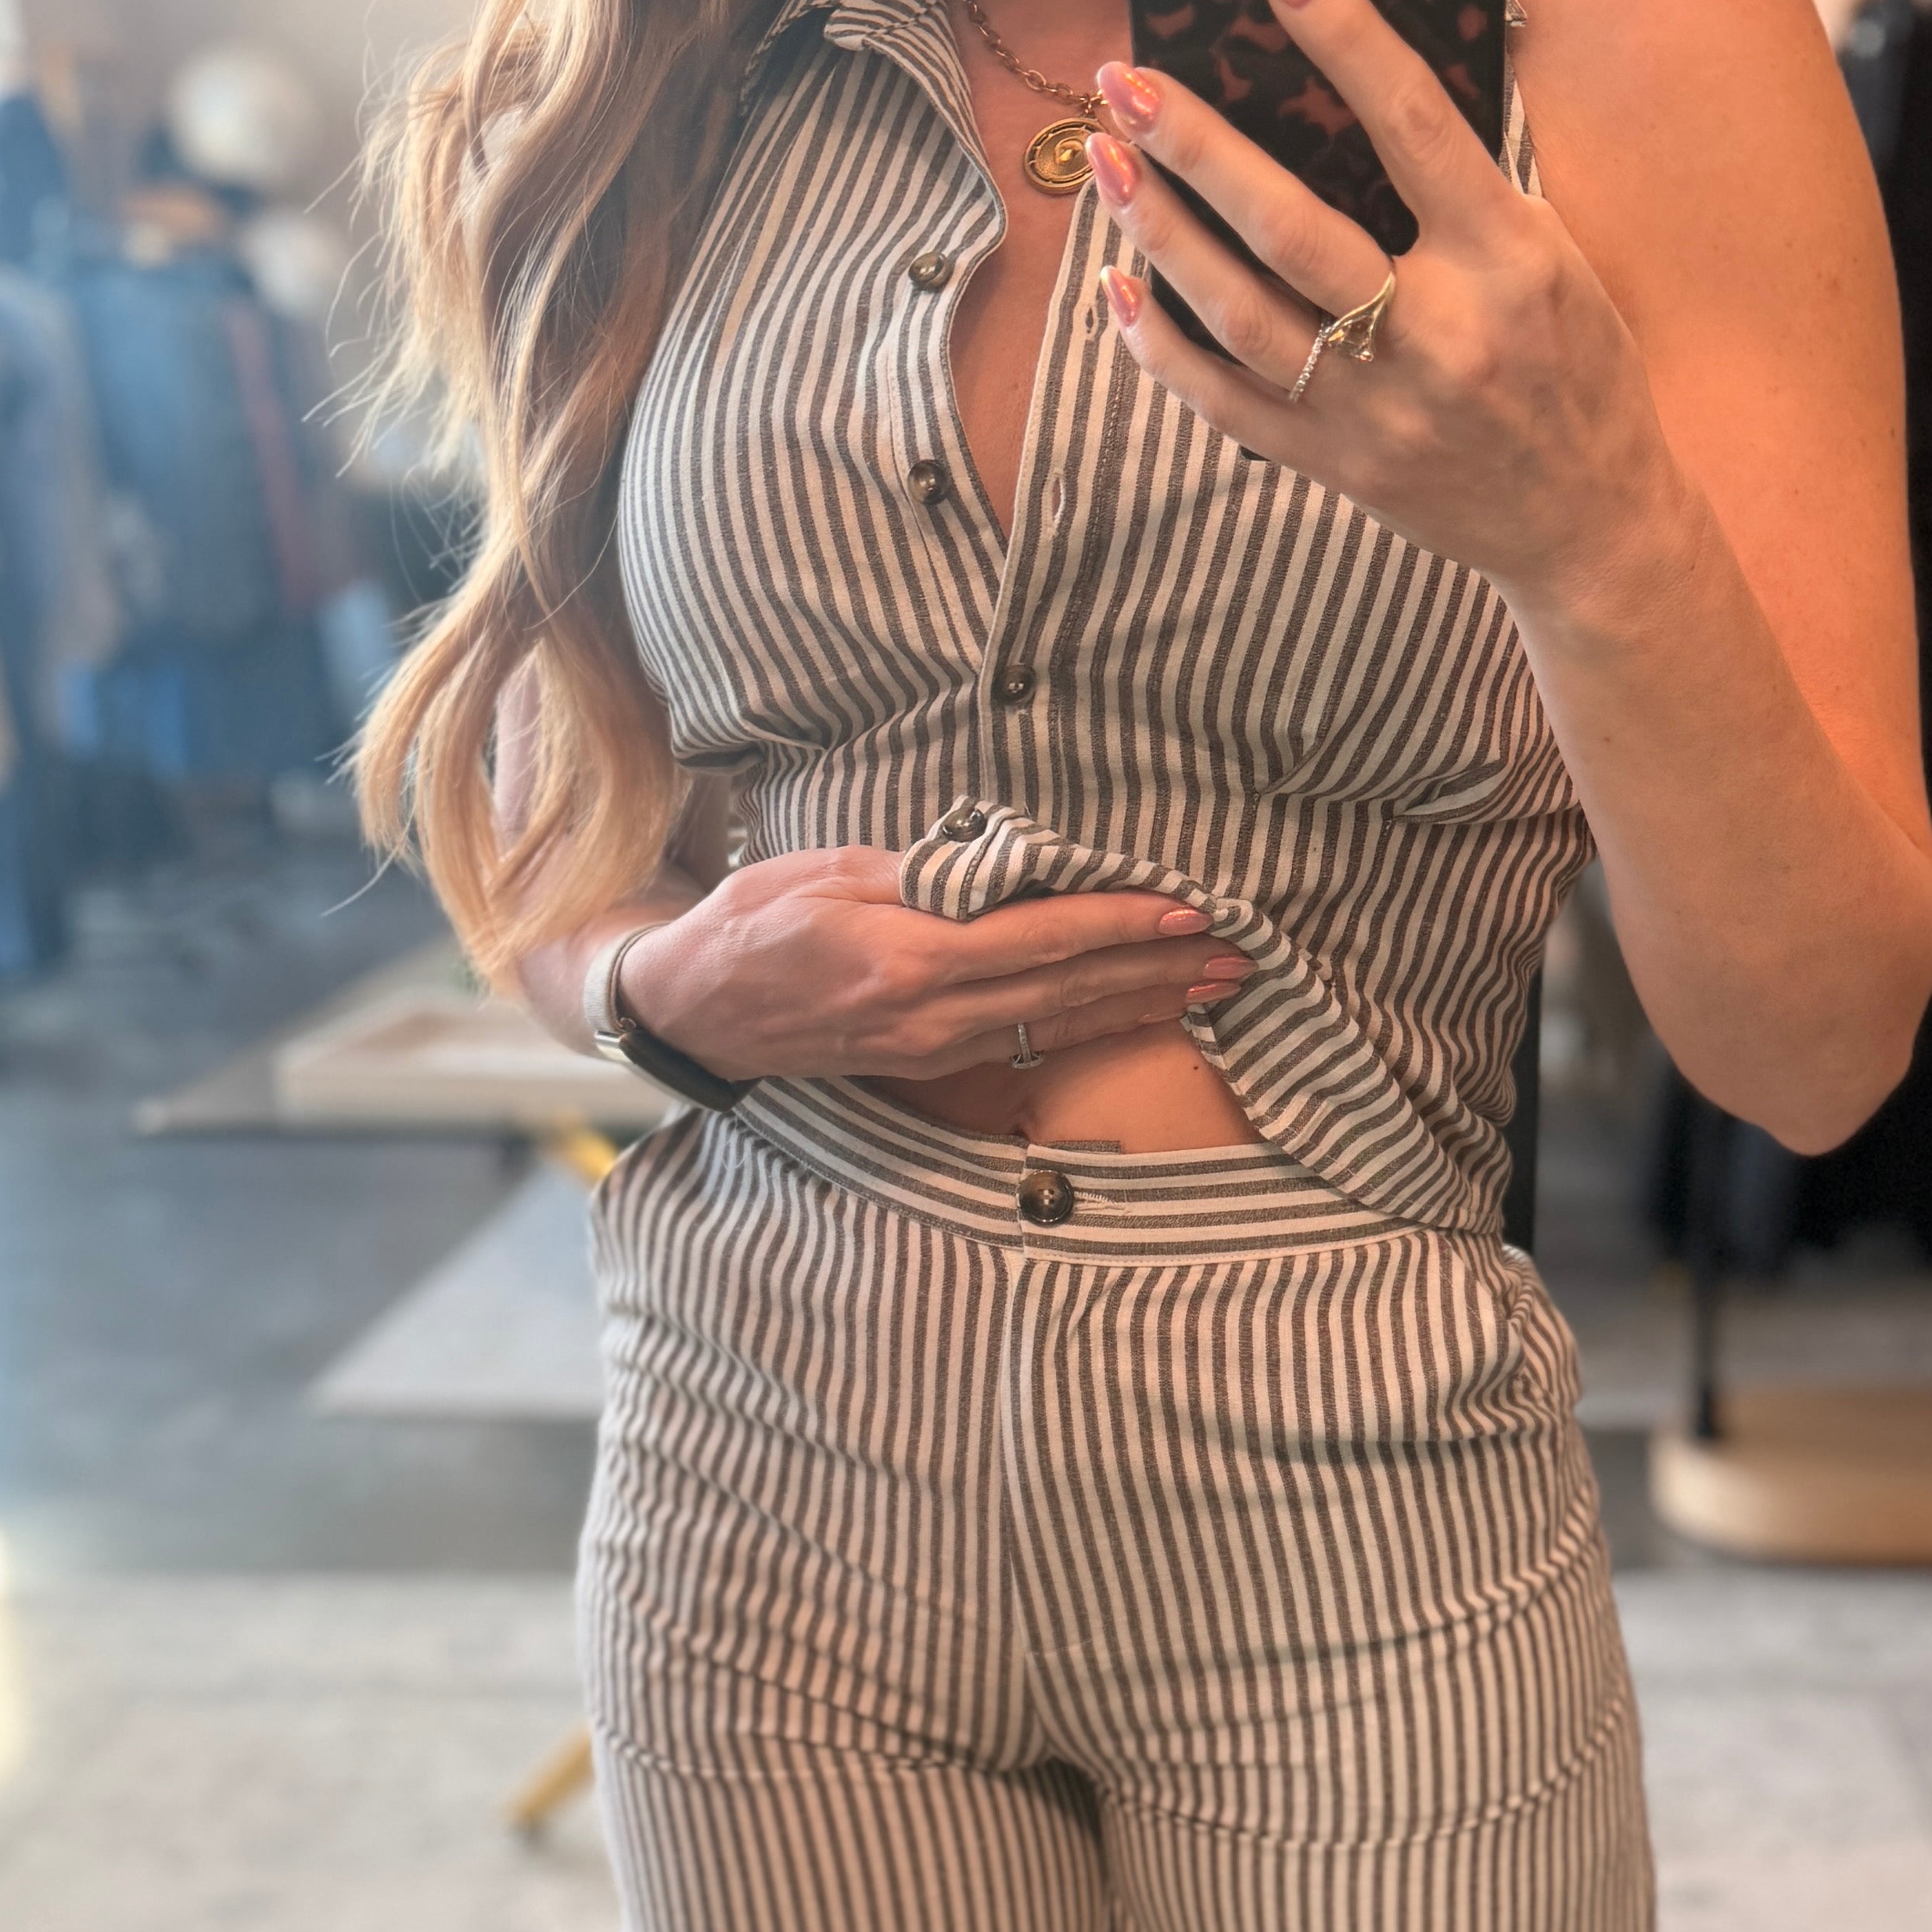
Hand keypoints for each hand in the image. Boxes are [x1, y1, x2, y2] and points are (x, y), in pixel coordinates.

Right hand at [620, 846, 1250, 1084]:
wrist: (696, 1008)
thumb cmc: (756, 921)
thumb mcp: (835, 869)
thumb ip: (929, 875)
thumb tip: (1013, 871)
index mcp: (909, 955)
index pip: (1041, 937)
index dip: (1120, 924)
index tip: (1185, 909)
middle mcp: (932, 1012)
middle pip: (1069, 990)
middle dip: (1158, 971)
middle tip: (1235, 952)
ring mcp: (934, 1047)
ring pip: (1060, 1022)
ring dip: (1142, 1004)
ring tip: (1214, 987)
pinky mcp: (931, 1062)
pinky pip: (1030, 1040)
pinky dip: (1091, 1023)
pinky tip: (1138, 1011)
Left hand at [1081, 0, 1678, 614]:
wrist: (1590, 525)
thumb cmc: (1577, 370)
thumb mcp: (1555, 256)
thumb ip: (1467, 184)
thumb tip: (1366, 84)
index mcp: (1507, 259)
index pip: (1414, 122)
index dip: (1345, 35)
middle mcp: (1439, 335)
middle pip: (1294, 228)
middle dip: (1199, 147)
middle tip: (1127, 79)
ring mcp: (1379, 410)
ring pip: (1241, 314)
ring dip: (1162, 232)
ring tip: (1108, 159)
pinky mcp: (1337, 464)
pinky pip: (1226, 402)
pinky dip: (1161, 346)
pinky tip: (1118, 285)